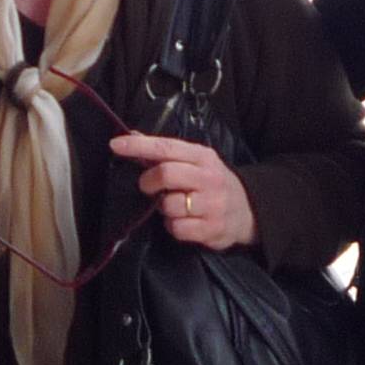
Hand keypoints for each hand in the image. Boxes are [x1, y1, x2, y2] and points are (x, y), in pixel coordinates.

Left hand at [111, 131, 257, 248]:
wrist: (249, 211)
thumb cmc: (213, 184)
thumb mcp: (196, 161)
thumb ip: (166, 152)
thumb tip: (132, 136)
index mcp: (202, 157)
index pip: (165, 147)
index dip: (138, 146)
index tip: (116, 145)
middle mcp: (209, 178)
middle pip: (166, 174)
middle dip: (148, 182)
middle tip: (148, 187)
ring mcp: (212, 205)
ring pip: (169, 205)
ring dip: (163, 208)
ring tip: (173, 206)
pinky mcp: (211, 229)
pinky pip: (177, 228)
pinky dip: (173, 226)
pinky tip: (183, 221)